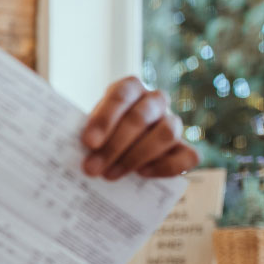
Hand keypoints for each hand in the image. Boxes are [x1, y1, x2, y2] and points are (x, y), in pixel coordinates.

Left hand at [80, 77, 199, 179]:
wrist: (118, 146)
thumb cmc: (100, 134)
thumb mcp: (90, 127)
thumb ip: (87, 135)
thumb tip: (74, 153)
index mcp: (130, 88)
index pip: (121, 95)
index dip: (105, 119)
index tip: (88, 142)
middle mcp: (155, 101)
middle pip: (141, 117)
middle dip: (114, 146)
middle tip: (92, 168)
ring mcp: (173, 122)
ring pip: (167, 133)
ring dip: (135, 157)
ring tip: (110, 174)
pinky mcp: (185, 147)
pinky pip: (188, 156)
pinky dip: (166, 167)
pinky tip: (142, 174)